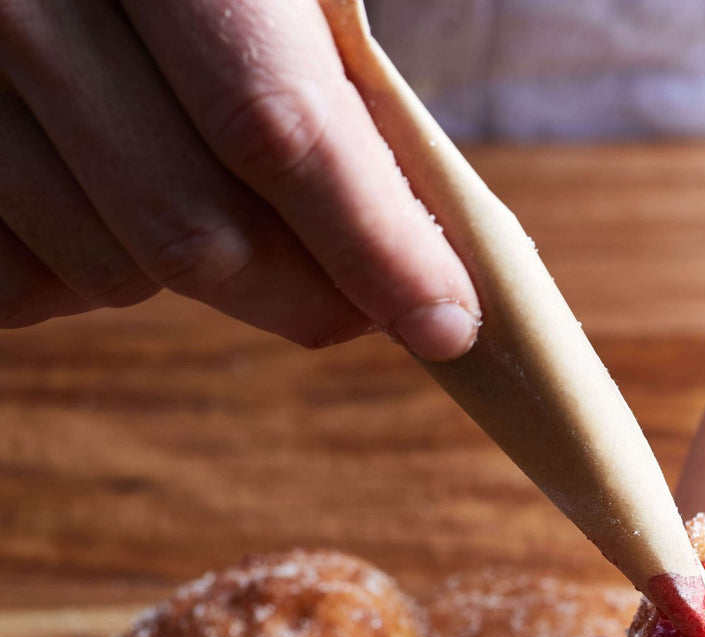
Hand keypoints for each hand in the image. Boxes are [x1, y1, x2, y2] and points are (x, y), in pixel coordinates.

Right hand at [0, 0, 477, 353]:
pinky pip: (22, 283)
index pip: (275, 127)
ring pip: (108, 270)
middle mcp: (26, 2)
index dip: (373, 244)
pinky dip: (86, 272)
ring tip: (230, 207)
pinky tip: (118, 203)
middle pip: (194, 235)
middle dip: (307, 296)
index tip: (445, 320)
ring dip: (191, 273)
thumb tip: (418, 202)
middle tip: (369, 300)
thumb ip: (322, 36)